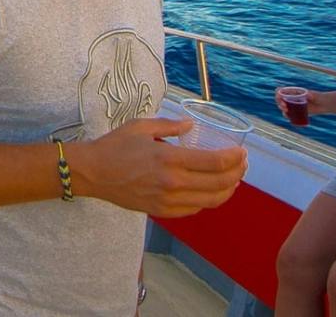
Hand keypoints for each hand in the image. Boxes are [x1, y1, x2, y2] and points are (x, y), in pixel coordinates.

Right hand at [64, 117, 246, 218]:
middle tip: (242, 164)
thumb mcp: (141, 127)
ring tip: (233, 179)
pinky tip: (210, 191)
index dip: (234, 158)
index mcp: (169, 159)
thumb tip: (191, 125)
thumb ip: (170, 126)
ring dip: (227, 190)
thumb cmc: (114, 146)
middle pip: (219, 183)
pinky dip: (208, 200)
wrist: (93, 173)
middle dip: (237, 174)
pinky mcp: (162, 211)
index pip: (215, 163)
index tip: (242, 152)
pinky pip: (195, 209)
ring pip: (211, 200)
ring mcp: (168, 200)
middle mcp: (173, 183)